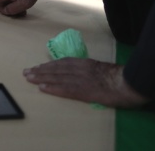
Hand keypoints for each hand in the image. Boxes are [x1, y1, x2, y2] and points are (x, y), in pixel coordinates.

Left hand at [23, 58, 148, 107]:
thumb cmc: (119, 76)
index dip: (48, 66)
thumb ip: (88, 69)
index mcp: (84, 63)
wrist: (128, 82)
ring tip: (30, 78)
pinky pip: (65, 89)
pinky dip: (52, 88)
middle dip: (40, 71)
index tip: (37, 67)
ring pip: (57, 77)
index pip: (62, 63)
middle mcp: (79, 68)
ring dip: (42, 78)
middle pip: (56, 69)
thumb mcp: (100, 68)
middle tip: (26, 72)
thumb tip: (80, 72)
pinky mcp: (84, 90)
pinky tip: (43, 88)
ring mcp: (81, 79)